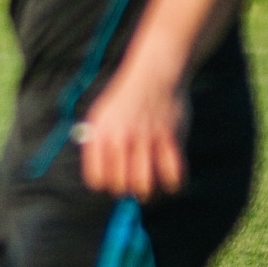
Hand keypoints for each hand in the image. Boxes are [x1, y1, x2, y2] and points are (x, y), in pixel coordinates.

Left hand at [77, 68, 186, 201]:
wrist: (153, 74)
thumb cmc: (124, 98)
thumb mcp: (99, 114)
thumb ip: (95, 141)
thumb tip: (95, 172)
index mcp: (100, 134)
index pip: (96, 177)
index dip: (104, 185)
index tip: (111, 184)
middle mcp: (121, 138)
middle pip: (120, 184)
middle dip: (126, 191)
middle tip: (131, 189)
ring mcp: (146, 138)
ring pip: (144, 184)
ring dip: (147, 192)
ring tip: (148, 191)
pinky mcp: (170, 137)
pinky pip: (172, 172)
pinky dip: (173, 183)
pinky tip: (171, 182)